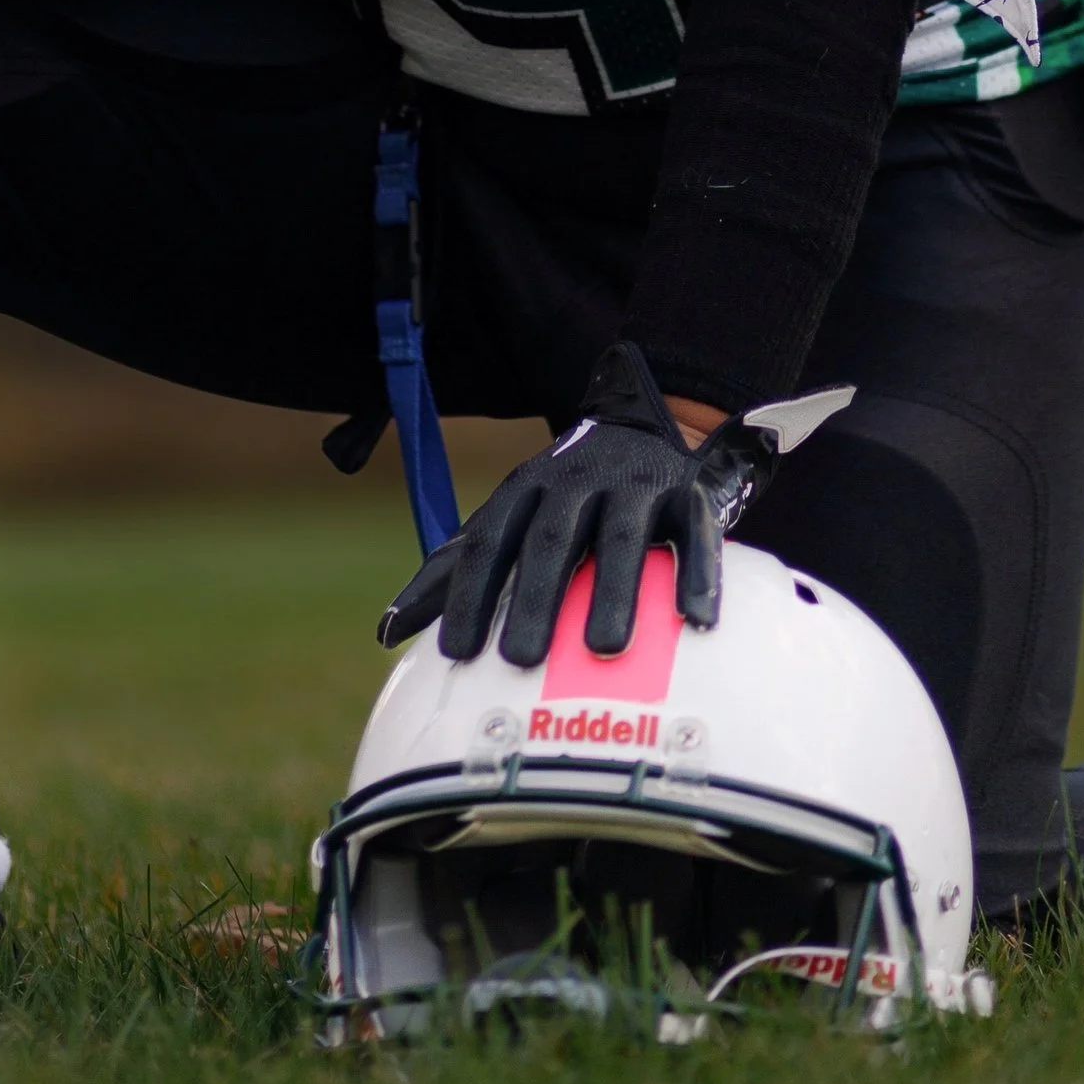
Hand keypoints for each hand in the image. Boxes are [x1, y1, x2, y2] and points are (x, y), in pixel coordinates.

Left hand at [378, 342, 781, 667]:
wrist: (647, 422)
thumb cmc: (564, 497)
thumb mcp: (508, 519)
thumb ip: (453, 571)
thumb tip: (387, 631)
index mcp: (526, 489)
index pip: (490, 541)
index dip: (471, 595)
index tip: (457, 653)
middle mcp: (576, 480)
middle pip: (552, 540)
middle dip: (535, 598)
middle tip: (523, 660)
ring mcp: (633, 483)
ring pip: (621, 537)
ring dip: (612, 590)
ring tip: (604, 647)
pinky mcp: (686, 492)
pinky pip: (694, 534)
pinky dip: (696, 575)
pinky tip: (694, 620)